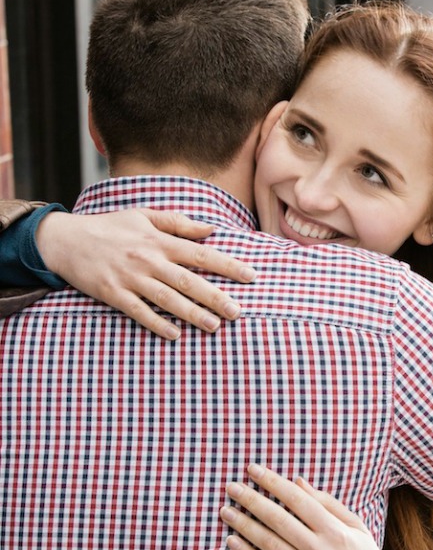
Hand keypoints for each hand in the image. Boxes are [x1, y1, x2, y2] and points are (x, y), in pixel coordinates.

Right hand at [36, 209, 256, 339]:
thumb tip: (211, 230)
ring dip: (192, 314)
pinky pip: (138, 312)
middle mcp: (149, 259)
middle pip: (189, 280)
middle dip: (215, 297)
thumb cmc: (111, 226)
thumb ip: (179, 223)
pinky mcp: (113, 294)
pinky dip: (157, 323)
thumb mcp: (145, 215)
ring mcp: (130, 278)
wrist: (65, 239)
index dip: (228, 265)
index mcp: (160, 240)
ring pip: (167, 299)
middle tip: (237, 312)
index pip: (201, 253)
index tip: (250, 276)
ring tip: (214, 326)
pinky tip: (175, 334)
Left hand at [220, 464, 402, 549]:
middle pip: (277, 519)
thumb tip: (297, 482)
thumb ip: (327, 503)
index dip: (272, 482)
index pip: (296, 499)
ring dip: (243, 525)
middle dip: (251, 500)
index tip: (254, 469)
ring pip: (268, 543)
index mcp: (334, 530)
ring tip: (226, 510)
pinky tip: (233, 541)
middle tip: (232, 486)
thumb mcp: (355, 526)